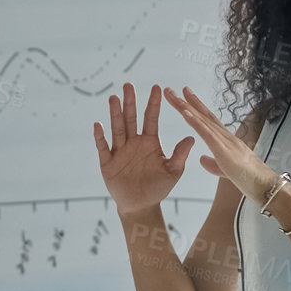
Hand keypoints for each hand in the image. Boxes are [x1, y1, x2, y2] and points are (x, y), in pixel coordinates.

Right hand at [93, 83, 194, 214]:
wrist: (141, 205)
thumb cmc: (158, 188)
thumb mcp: (173, 171)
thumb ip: (180, 154)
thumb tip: (192, 138)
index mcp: (149, 141)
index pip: (151, 118)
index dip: (153, 104)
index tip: (157, 87)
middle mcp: (133, 142)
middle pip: (131, 118)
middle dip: (130, 102)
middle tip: (129, 85)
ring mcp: (119, 151)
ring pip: (117, 128)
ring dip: (115, 114)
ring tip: (114, 98)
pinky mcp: (108, 162)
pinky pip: (103, 147)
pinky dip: (100, 137)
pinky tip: (98, 125)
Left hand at [163, 86, 272, 200]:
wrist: (265, 186)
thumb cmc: (249, 179)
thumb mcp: (225, 170)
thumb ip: (213, 163)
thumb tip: (201, 158)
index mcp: (226, 141)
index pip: (208, 120)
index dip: (196, 107)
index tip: (184, 95)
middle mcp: (226, 136)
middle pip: (203, 115)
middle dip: (186, 102)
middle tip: (171, 89)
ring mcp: (226, 142)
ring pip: (203, 121)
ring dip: (187, 108)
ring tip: (174, 95)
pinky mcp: (224, 151)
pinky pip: (207, 134)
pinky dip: (195, 122)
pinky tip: (185, 113)